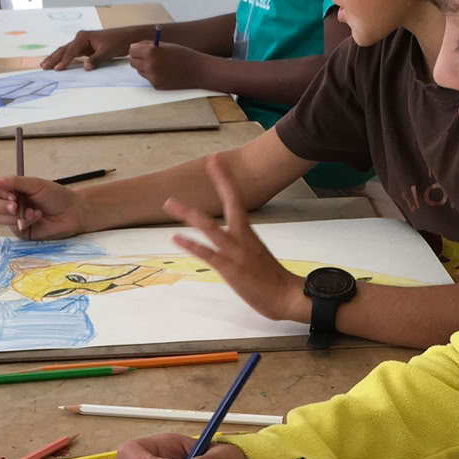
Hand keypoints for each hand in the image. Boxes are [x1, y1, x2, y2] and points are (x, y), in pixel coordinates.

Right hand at [0, 175, 84, 239]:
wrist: (72, 213)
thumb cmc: (56, 196)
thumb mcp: (35, 184)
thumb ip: (14, 182)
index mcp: (12, 189)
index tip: (11, 192)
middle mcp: (10, 203)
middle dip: (0, 205)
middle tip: (15, 205)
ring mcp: (14, 218)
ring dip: (14, 214)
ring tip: (33, 212)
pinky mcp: (21, 232)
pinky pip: (12, 228)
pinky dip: (23, 222)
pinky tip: (36, 217)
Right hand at [41, 28, 130, 70]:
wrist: (126, 38)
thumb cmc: (117, 42)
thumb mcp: (106, 52)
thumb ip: (95, 60)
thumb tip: (85, 67)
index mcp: (83, 37)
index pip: (70, 51)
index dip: (64, 61)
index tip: (57, 69)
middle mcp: (80, 38)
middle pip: (63, 50)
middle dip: (53, 58)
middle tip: (43, 66)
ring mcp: (82, 44)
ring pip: (65, 52)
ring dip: (56, 58)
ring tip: (45, 65)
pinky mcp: (85, 49)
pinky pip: (71, 55)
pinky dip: (64, 59)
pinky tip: (58, 64)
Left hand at [128, 40, 206, 90]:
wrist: (197, 70)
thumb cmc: (182, 55)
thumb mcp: (165, 45)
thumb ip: (148, 45)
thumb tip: (133, 47)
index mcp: (151, 52)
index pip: (132, 50)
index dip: (136, 49)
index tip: (140, 49)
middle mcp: (149, 65)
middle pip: (133, 62)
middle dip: (138, 58)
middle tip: (147, 56)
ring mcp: (152, 77)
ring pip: (139, 71)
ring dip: (145, 67)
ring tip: (159, 64)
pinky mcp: (156, 85)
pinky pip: (148, 78)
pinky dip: (152, 75)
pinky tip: (165, 72)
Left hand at [164, 156, 305, 321]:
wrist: (288, 296)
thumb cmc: (274, 281)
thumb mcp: (257, 258)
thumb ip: (242, 250)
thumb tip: (232, 249)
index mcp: (249, 234)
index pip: (237, 201)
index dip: (227, 180)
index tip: (218, 162)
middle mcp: (242, 238)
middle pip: (231, 202)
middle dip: (221, 180)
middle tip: (211, 161)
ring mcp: (235, 252)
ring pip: (210, 227)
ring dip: (188, 213)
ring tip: (170, 203)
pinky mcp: (229, 268)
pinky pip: (207, 253)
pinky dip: (191, 245)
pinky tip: (176, 238)